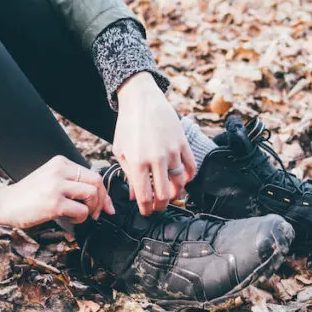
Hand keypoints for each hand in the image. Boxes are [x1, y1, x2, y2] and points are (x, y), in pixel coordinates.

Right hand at [0, 156, 114, 228]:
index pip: (92, 174)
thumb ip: (70, 181)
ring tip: (77, 214)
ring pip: (92, 195)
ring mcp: (56, 186)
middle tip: (97, 213)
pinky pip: (81, 211)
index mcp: (60, 163)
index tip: (105, 205)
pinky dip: (80, 218)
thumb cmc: (28, 195)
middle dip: (102, 200)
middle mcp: (59, 171)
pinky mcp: (54, 203)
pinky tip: (67, 218)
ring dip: (90, 210)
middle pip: (96, 182)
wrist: (4, 203)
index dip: (103, 192)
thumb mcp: (50, 178)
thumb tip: (97, 194)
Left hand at [113, 72, 196, 215]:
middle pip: (165, 195)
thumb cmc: (127, 125)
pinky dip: (189, 177)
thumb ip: (127, 174)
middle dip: (161, 206)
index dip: (146, 209)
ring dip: (176, 193)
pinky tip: (182, 179)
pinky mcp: (183, 143)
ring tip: (170, 194)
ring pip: (180, 183)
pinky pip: (191, 167)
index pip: (145, 196)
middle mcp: (156, 158)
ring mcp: (172, 151)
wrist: (141, 99)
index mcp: (137, 162)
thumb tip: (133, 196)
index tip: (146, 212)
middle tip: (158, 207)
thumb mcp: (120, 150)